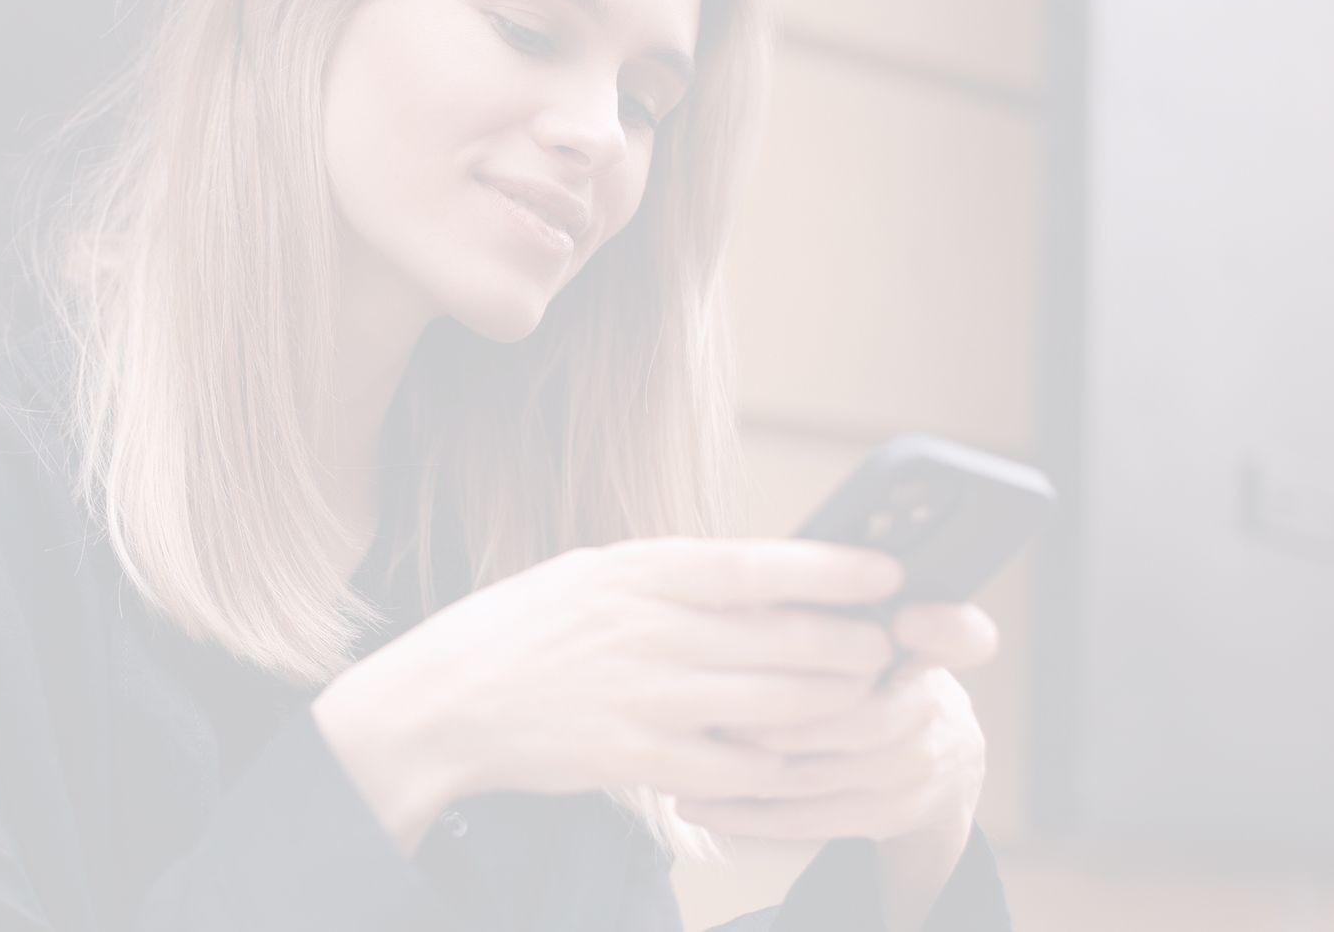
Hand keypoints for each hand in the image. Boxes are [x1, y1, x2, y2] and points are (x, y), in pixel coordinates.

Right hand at [316, 537, 909, 828]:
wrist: (443, 702)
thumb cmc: (521, 631)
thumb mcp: (591, 574)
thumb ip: (671, 578)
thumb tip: (760, 576)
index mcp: (636, 573)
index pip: (755, 565)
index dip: (832, 568)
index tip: (888, 569)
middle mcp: (645, 631)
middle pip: (783, 640)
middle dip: (854, 646)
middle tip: (890, 647)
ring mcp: (642, 698)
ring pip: (774, 706)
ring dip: (832, 706)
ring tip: (863, 699)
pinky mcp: (634, 758)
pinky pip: (733, 769)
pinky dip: (777, 765)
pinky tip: (796, 759)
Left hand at [662, 601, 997, 843]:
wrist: (939, 762)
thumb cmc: (876, 673)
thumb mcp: (874, 631)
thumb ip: (835, 607)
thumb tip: (755, 574)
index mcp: (928, 653)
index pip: (961, 635)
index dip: (941, 627)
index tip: (906, 618)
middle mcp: (931, 713)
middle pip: (867, 719)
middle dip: (788, 713)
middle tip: (720, 699)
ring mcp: (911, 771)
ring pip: (822, 772)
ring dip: (749, 764)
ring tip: (688, 746)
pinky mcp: (885, 815)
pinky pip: (807, 818)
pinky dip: (744, 812)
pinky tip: (693, 800)